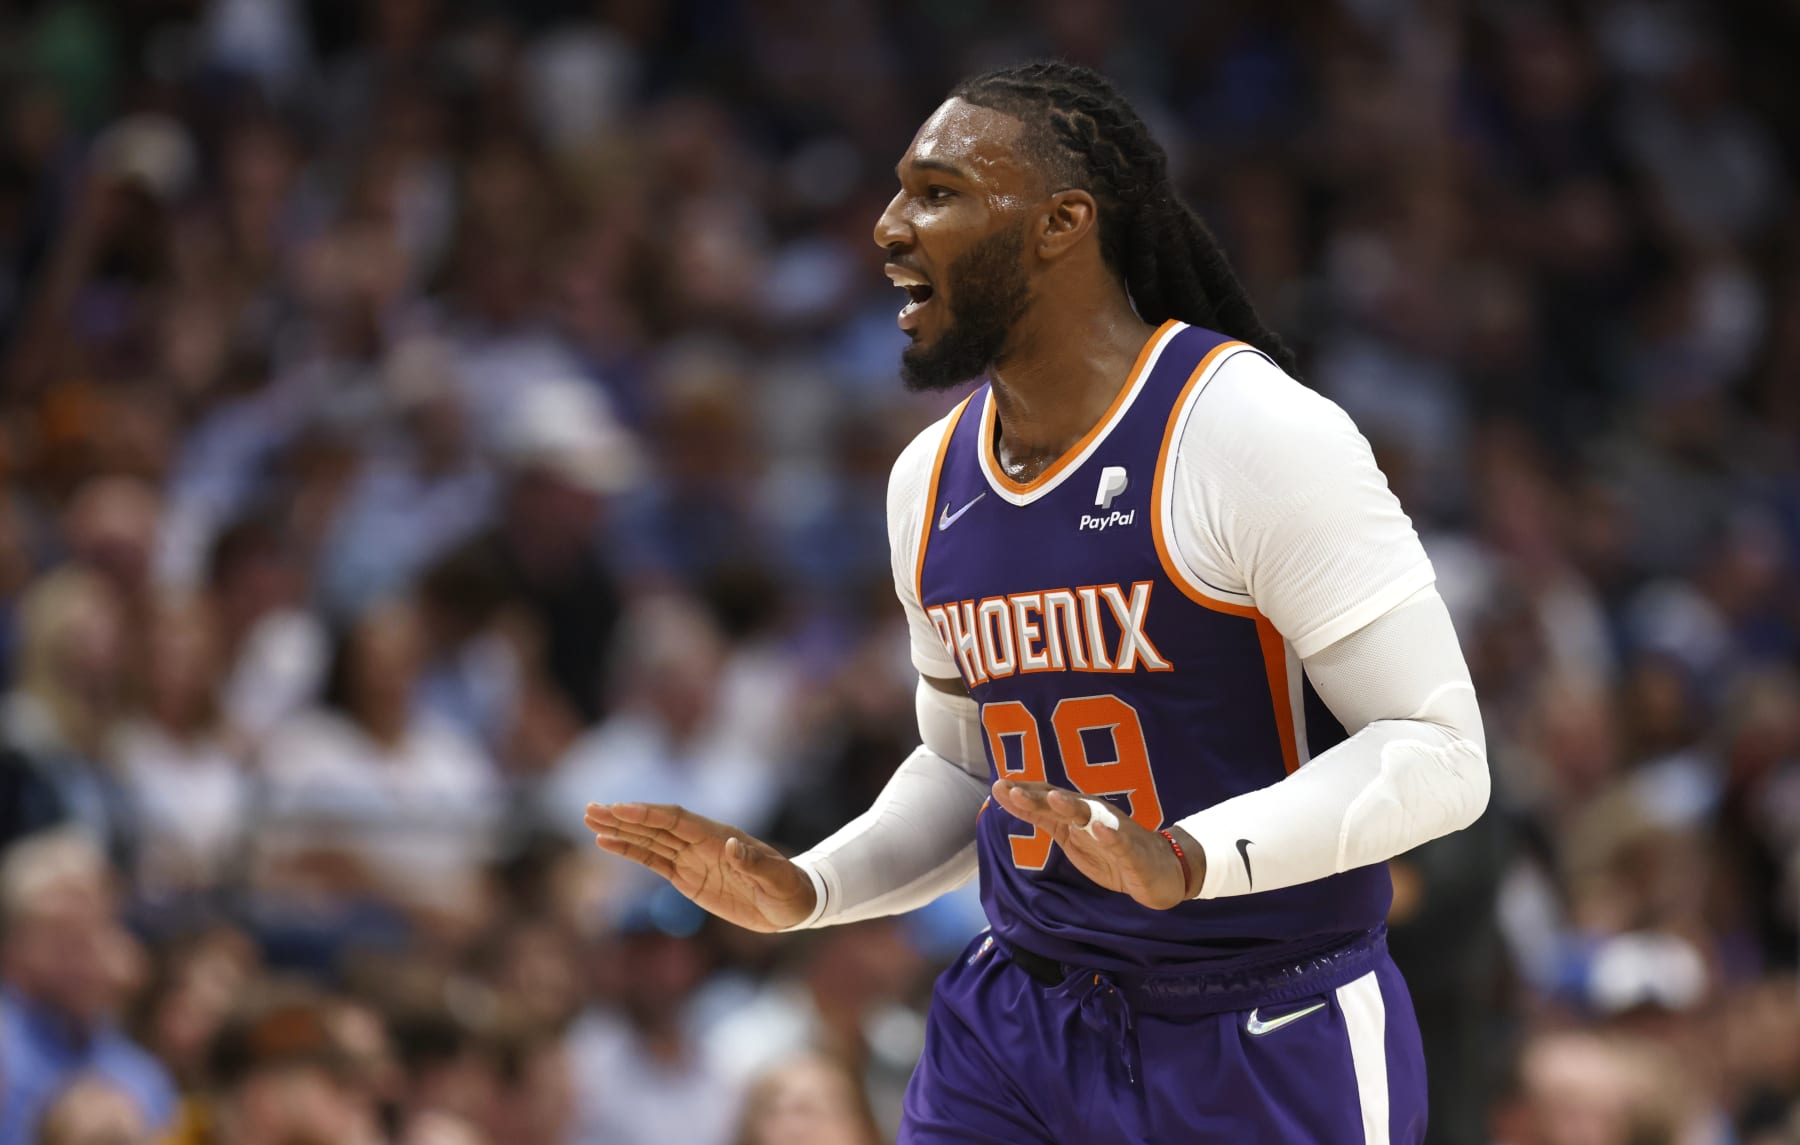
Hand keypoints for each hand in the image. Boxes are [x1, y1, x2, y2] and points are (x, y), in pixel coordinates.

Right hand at [583, 802, 816, 932]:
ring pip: (649, 839)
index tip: (620, 809)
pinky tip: (606, 843)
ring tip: (589, 820)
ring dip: (620, 829)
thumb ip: (756, 864)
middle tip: (590, 809)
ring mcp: (692, 858)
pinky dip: (629, 851)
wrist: (793, 905)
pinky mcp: (687, 877)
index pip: (677, 821)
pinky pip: (653, 860)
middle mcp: (701, 842)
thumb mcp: (777, 880)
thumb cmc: (789, 890)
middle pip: (656, 825)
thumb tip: (732, 846)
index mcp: (718, 838)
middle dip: (624, 817)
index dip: (649, 814)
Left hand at [990, 780, 1202, 909]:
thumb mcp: (1069, 836)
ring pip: (1090, 816)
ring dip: (1072, 806)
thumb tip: (1007, 797)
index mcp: (1076, 814)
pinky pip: (1120, 842)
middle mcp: (1093, 815)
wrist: (1161, 869)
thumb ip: (1041, 817)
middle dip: (1038, 796)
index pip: (1046, 800)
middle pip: (1062, 803)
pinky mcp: (1132, 852)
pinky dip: (1110, 835)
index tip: (998, 786)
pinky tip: (1099, 828)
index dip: (1024, 794)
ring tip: (1053, 799)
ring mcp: (1113, 831)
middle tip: (1012, 790)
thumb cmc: (1110, 851)